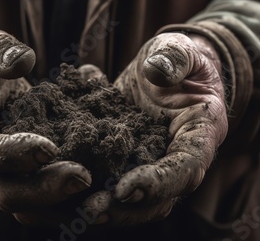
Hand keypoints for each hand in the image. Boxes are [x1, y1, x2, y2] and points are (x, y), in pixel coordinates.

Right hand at [0, 30, 91, 224]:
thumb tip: (23, 62)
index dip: (10, 154)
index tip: (48, 148)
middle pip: (5, 192)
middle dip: (45, 189)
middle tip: (84, 177)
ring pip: (27, 207)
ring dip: (64, 205)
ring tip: (102, 193)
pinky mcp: (21, 179)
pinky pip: (44, 201)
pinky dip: (72, 202)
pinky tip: (104, 192)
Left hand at [83, 32, 227, 225]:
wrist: (165, 67)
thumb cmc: (176, 56)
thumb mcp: (177, 48)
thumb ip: (174, 56)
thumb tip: (157, 71)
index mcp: (200, 133)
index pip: (186, 167)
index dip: (159, 182)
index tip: (126, 188)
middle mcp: (179, 158)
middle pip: (159, 198)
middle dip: (125, 208)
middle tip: (91, 209)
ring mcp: (153, 164)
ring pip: (135, 202)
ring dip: (106, 209)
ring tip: (73, 210)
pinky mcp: (128, 162)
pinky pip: (112, 183)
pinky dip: (90, 192)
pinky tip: (59, 192)